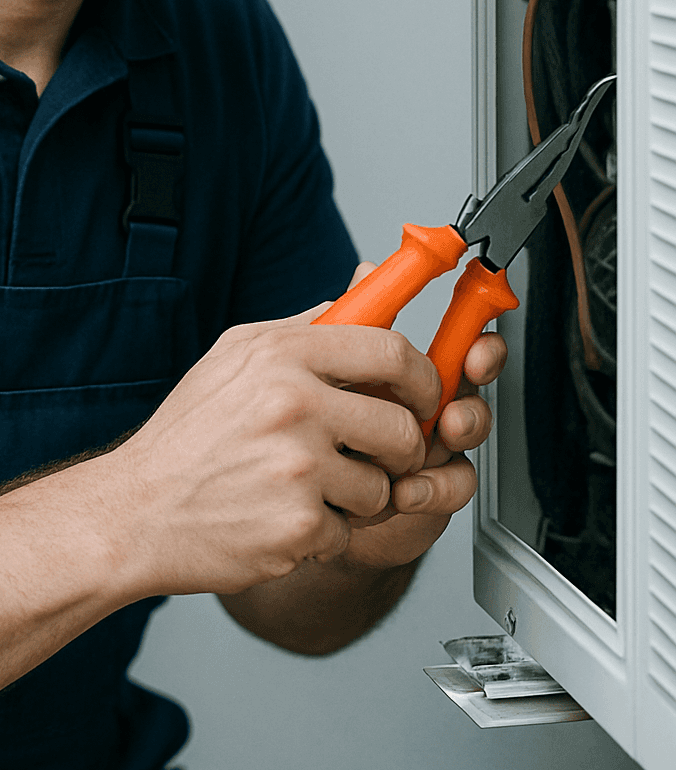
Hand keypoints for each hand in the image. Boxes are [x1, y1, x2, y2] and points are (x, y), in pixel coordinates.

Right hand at [99, 303, 441, 600]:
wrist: (135, 510)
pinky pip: (347, 532)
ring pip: (380, 488)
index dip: (422, 376)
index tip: (422, 395)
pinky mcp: (296, 526)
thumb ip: (305, 327)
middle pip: (402, 427)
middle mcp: (292, 405)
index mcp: (280, 356)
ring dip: (356, 498)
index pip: (391, 350)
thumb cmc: (186, 436)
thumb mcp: (235, 357)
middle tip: (379, 458)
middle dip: (401, 451)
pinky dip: (322, 534)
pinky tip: (281, 518)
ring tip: (308, 490)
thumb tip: (363, 293)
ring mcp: (296, 468)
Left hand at [336, 261, 506, 570]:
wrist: (293, 498)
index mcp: (405, 369)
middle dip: (473, 399)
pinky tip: (405, 490)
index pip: (456, 344)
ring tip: (420, 449)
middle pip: (473, 390)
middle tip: (452, 413)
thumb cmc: (309, 431)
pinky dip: (435, 488)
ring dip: (452, 443)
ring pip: (468, 437)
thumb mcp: (317, 369)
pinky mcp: (430, 490)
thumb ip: (350, 326)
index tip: (476, 349)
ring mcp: (430, 447)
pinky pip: (455, 484)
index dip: (476, 343)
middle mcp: (425, 404)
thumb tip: (368, 271)